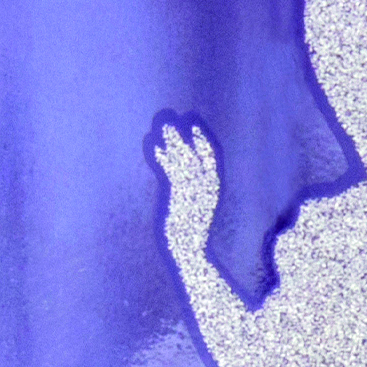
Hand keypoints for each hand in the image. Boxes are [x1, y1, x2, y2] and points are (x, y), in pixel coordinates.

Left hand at [151, 120, 219, 260]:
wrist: (189, 253)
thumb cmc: (188, 231)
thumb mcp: (192, 204)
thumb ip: (187, 185)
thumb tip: (176, 167)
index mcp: (214, 188)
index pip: (212, 155)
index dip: (202, 135)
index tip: (192, 119)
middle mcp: (207, 187)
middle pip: (197, 152)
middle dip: (185, 132)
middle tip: (172, 113)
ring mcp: (194, 193)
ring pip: (184, 158)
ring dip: (172, 139)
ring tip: (161, 122)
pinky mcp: (179, 198)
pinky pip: (170, 171)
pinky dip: (161, 156)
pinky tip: (152, 143)